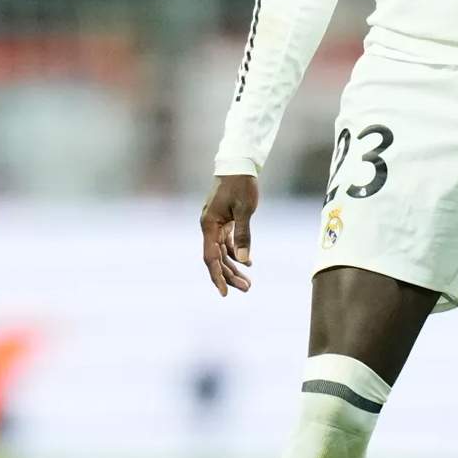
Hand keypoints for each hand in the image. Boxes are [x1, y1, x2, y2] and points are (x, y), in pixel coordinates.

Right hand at [200, 173, 258, 295]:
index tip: (224, 293)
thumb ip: (244, 234)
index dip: (217, 276)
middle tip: (246, 289)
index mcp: (209, 225)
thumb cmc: (241, 184)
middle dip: (229, 276)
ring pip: (222, 253)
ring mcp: (215, 225)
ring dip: (234, 267)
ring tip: (248, 283)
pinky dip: (236, 253)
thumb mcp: (245, 210)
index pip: (211, 257)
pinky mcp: (223, 221)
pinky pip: (227, 243)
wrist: (238, 164)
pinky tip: (248, 262)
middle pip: (216, 258)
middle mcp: (209, 227)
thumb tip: (245, 260)